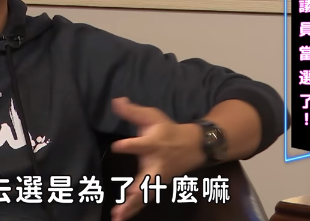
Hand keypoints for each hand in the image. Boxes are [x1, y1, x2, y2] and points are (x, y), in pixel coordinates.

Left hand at [108, 98, 205, 220]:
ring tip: (118, 217)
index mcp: (153, 144)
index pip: (140, 145)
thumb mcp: (152, 116)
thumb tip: (116, 101)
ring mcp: (158, 178)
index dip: (129, 145)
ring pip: (146, 194)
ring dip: (132, 207)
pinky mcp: (157, 185)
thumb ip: (132, 112)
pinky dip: (134, 209)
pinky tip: (122, 216)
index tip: (117, 146)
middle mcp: (155, 164)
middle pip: (146, 180)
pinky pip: (146, 199)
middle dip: (135, 192)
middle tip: (124, 201)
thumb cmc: (168, 129)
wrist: (194, 146)